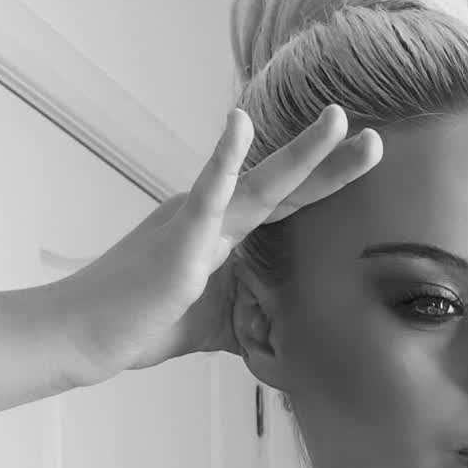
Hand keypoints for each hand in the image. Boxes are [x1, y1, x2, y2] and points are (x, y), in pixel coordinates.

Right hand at [58, 105, 382, 379]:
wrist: (89, 335)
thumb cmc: (145, 324)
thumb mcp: (220, 325)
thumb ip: (254, 324)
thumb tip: (289, 346)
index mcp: (226, 232)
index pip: (289, 205)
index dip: (328, 183)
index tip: (367, 160)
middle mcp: (215, 216)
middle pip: (286, 186)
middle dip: (332, 162)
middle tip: (378, 141)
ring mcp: (198, 222)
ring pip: (259, 182)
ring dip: (301, 153)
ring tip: (337, 120)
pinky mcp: (179, 239)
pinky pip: (206, 195)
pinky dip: (224, 160)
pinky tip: (239, 124)